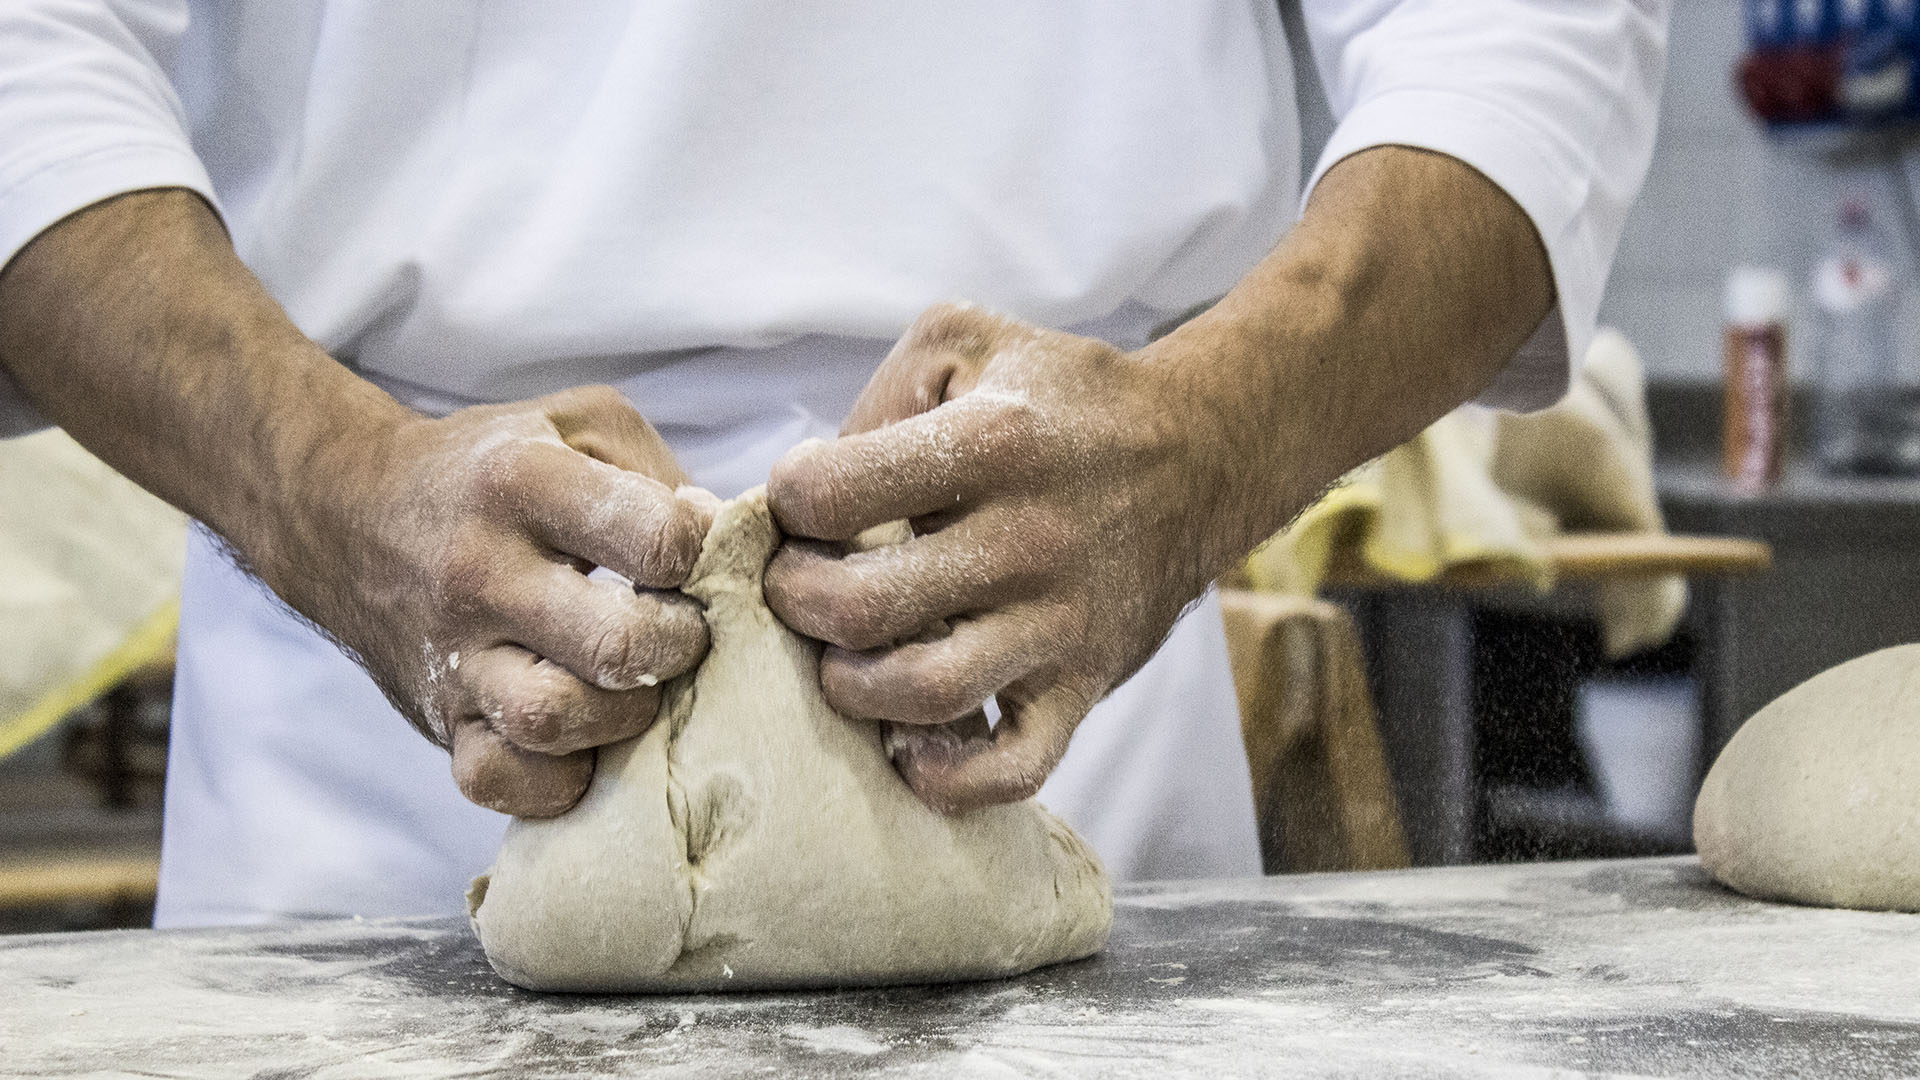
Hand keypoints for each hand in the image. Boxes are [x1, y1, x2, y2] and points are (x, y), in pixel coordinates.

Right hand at [271, 386, 714, 816]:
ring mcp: (452, 655)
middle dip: (681, 645)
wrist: (349, 509)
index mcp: (523, 482)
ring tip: (636, 686)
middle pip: (616, 643)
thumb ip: (662, 476)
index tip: (695, 557)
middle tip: (682, 631)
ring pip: (552, 720)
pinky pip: (498, 780)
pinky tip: (582, 742)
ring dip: (623, 716)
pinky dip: (555, 779)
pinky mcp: (436, 720)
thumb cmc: (494, 467)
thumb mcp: (579, 426)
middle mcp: (480, 570)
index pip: (657, 539)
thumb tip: (733, 548)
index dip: (705, 554)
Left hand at [764, 303, 1235, 811]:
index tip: (802, 501)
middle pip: (859, 605)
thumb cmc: (1058, 401)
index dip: (788, 500)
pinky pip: (1014, 767)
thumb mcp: (965, 343)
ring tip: (843, 657)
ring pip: (924, 691)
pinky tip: (909, 746)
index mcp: (992, 442)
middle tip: (798, 584)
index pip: (830, 492)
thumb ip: (877, 398)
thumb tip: (809, 494)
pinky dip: (949, 778)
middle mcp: (1028, 538)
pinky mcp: (1084, 685)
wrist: (1199, 457)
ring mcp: (1060, 622)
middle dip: (794, 599)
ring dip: (851, 686)